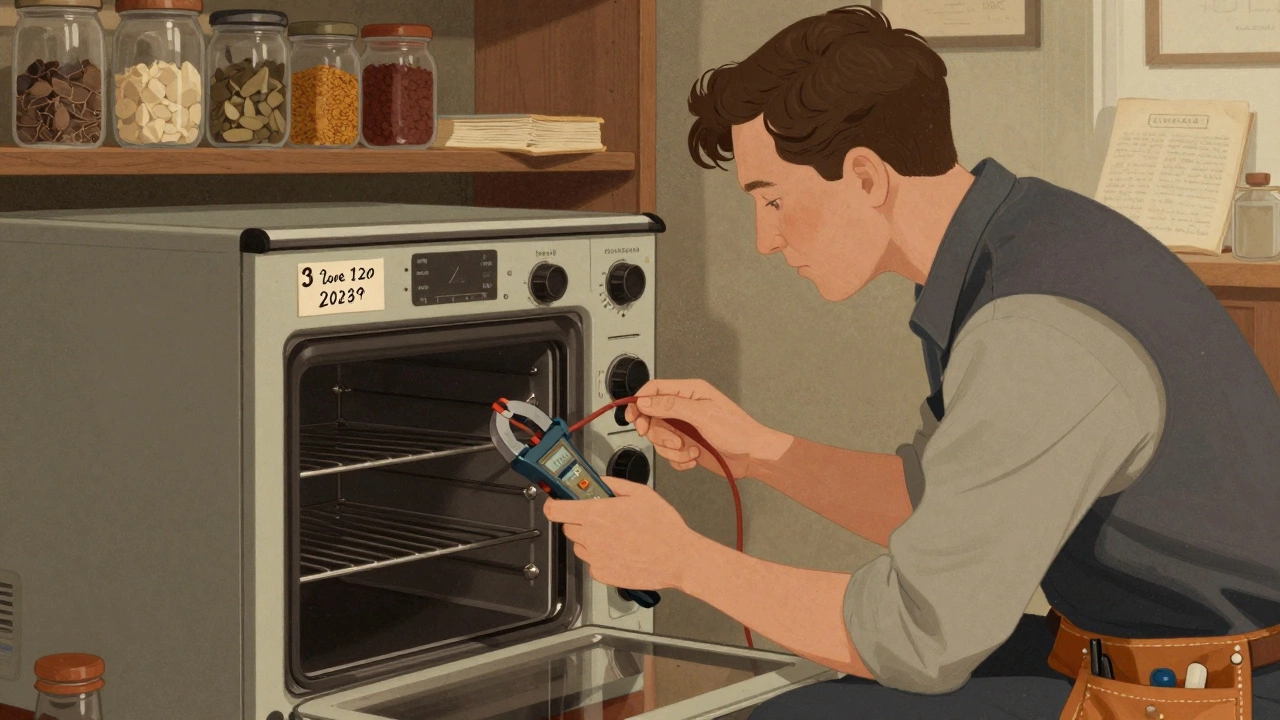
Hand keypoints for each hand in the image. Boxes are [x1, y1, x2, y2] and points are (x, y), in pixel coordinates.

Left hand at [542, 478, 696, 591]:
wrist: (678, 558)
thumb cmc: (663, 527)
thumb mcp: (641, 493)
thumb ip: (613, 484)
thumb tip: (598, 481)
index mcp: (597, 514)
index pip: (555, 510)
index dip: (553, 505)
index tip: (556, 503)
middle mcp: (592, 536)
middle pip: (568, 527)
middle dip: (580, 521)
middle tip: (601, 519)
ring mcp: (595, 557)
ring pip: (580, 546)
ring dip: (590, 540)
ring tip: (616, 537)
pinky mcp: (602, 574)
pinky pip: (592, 562)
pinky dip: (601, 557)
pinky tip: (620, 551)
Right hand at [624, 379, 792, 477]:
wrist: (752, 455)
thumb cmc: (737, 431)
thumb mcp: (702, 414)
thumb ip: (671, 406)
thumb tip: (645, 401)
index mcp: (689, 392)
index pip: (654, 390)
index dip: (639, 402)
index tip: (634, 418)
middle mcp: (684, 408)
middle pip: (652, 416)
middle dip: (658, 433)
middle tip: (671, 440)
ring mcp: (684, 427)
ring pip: (658, 438)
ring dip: (671, 449)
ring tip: (689, 450)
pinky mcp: (686, 445)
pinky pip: (668, 453)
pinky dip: (678, 459)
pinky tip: (693, 457)